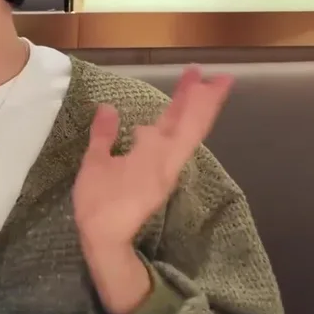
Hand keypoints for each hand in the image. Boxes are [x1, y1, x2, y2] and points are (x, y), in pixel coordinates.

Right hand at [73, 65, 232, 251]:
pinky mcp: (160, 179)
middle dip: (206, 101)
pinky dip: (179, 128)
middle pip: (194, 127)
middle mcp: (168, 161)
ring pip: (188, 137)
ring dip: (195, 113)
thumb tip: (108, 108)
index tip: (204, 75)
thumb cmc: (100, 201)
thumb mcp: (95, 164)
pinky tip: (167, 122)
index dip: (195, 96)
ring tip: (197, 91)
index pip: (182, 119)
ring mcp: (166, 171)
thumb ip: (103, 135)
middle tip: (219, 77)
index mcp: (155, 154)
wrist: (108, 237)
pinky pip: (176, 147)